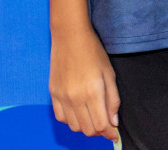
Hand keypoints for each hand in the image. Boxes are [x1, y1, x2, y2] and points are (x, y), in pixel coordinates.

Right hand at [49, 25, 119, 142]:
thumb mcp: (109, 73)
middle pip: (88, 129)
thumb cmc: (92, 51)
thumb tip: (114, 121)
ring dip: (85, 126)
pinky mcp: (53, 92)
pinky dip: (71, 120)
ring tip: (92, 117)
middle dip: (99, 131)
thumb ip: (113, 99)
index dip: (110, 133)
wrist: (69, 35)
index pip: (101, 125)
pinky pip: (60, 117)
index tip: (114, 134)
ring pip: (74, 126)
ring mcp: (62, 96)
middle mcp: (75, 97)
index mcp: (92, 92)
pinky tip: (78, 112)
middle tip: (105, 125)